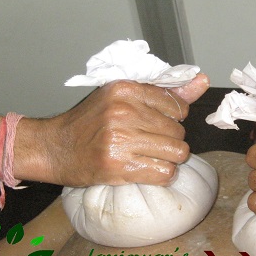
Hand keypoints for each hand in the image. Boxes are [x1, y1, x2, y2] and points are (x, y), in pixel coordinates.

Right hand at [19, 74, 208, 186]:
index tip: (156, 124)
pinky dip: (161, 175)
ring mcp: (120, 139)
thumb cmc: (89, 122)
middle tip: (149, 143)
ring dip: (168, 159)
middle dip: (170, 140)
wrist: (53, 148)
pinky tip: (146, 169)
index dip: (172, 118)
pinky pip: (164, 173)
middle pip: (178, 132)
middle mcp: (123, 111)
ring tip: (150, 156)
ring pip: (176, 153)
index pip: (177, 106)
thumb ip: (164, 92)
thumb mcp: (121, 97)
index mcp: (125, 89)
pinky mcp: (118, 166)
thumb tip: (202, 80)